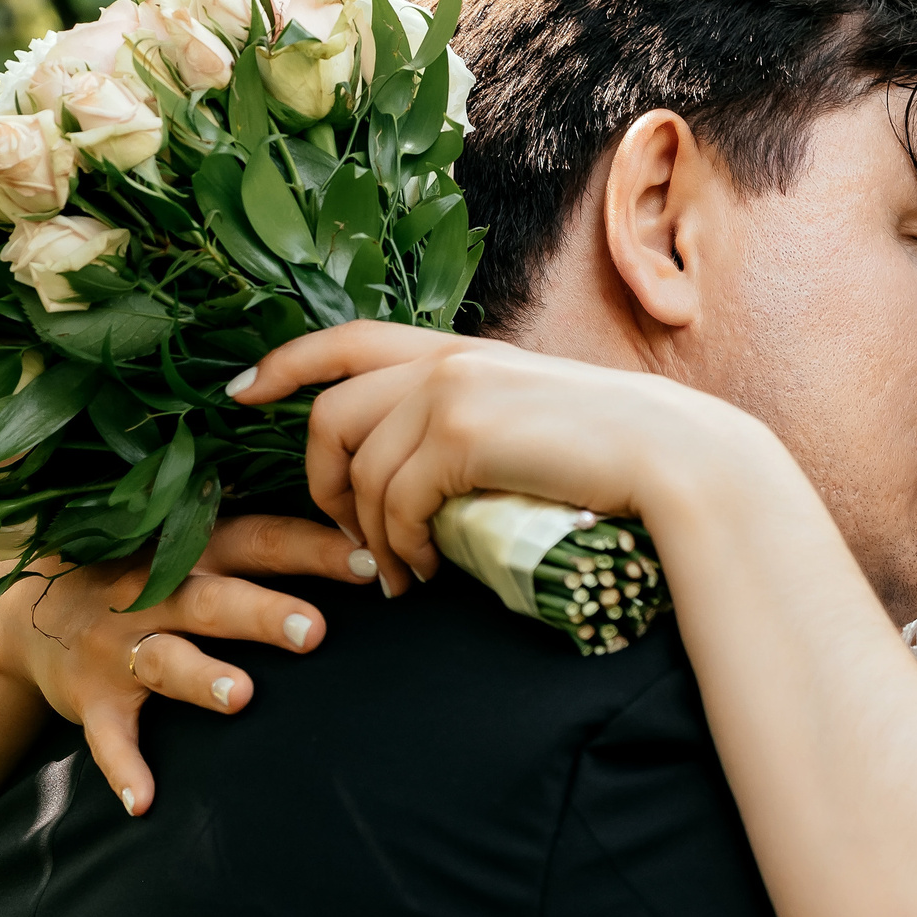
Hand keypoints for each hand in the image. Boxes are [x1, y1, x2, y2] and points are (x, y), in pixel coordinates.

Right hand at [0, 512, 372, 814]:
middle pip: (217, 601)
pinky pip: (109, 737)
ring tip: (243, 697)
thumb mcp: (192, 546)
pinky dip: (124, 769)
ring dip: (203, 679)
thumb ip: (263, 547)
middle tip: (316, 632)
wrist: (31, 610)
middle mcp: (156, 594)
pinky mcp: (93, 698)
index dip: (314, 550)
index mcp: (193, 550)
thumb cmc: (145, 573)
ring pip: (167, 662)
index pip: (262, 541)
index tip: (369, 562)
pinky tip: (146, 802)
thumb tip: (368, 538)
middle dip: (264, 615)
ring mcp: (122, 647)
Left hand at [233, 322, 773, 597]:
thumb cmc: (612, 455)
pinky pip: (393, 502)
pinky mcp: (462, 435)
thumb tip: (419, 474)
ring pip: (358, 471)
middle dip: (319, 485)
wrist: (673, 459)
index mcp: (458, 351)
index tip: (243, 393)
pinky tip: (420, 575)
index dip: (285, 363)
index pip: (346, 339)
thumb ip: (468, 427)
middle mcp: (444, 359)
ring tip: (398, 578)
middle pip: (329, 416)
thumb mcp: (528, 422)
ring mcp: (450, 392)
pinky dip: (398, 548)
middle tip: (346, 540)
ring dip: (367, 535)